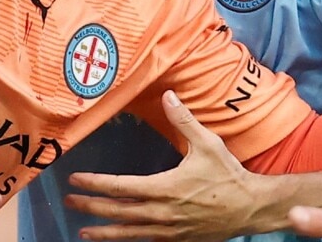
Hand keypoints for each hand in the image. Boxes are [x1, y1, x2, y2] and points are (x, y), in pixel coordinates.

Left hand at [65, 91, 262, 240]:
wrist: (252, 208)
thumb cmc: (228, 175)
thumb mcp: (207, 144)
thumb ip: (184, 120)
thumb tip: (169, 95)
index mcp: (165, 188)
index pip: (121, 187)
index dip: (95, 183)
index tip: (76, 180)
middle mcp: (163, 213)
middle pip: (119, 212)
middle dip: (91, 207)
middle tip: (70, 203)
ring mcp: (170, 230)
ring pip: (130, 233)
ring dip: (105, 232)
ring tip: (84, 232)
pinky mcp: (179, 240)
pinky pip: (149, 241)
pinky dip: (131, 240)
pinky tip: (120, 239)